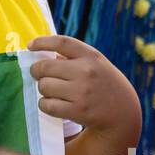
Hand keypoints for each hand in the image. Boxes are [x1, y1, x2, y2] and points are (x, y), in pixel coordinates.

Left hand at [28, 35, 140, 154]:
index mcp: (91, 55)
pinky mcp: (78, 110)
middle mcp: (86, 71)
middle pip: (45, 67)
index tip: (30, 45)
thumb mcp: (96, 64)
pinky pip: (47, 105)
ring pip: (44, 86)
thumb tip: (42, 54)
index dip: (42, 42)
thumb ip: (74, 57)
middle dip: (37, 71)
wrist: (124, 112)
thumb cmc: (103, 84)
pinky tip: (52, 104)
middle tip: (38, 75)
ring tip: (51, 92)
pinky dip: (45, 105)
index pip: (62, 42)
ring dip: (43, 89)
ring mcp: (82, 91)